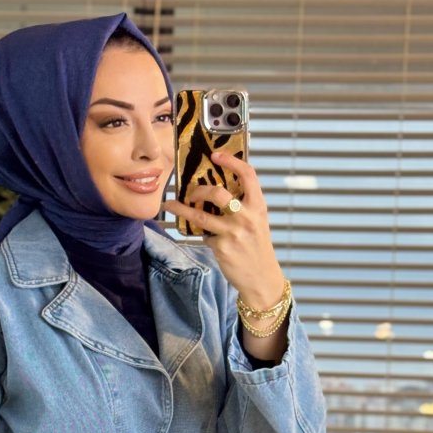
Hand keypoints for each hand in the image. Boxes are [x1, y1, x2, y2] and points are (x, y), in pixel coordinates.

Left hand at [161, 151, 286, 309]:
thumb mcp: (257, 221)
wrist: (261, 277)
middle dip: (199, 190)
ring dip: (181, 209)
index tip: (216, 155)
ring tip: (171, 205)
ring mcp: (233, 232)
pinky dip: (202, 235)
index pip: (248, 175)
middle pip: (217, 192)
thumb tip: (216, 190)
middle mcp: (246, 216)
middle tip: (191, 192)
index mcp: (258, 206)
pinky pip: (204, 235)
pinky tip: (206, 237)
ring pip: (200, 215)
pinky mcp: (221, 247)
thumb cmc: (257, 246)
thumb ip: (243, 205)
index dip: (231, 161)